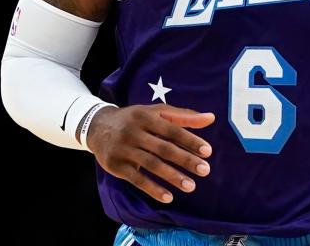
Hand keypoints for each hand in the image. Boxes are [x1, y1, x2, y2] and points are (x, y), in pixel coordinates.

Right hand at [85, 104, 214, 203]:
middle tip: (205, 170)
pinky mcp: (116, 166)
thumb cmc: (136, 119)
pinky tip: (168, 197)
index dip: (190, 140)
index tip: (208, 151)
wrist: (97, 126)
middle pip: (163, 148)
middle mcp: (134, 132)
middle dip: (185, 160)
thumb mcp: (157, 112)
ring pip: (151, 164)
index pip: (172, 130)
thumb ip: (184, 116)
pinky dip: (152, 189)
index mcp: (147, 117)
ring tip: (191, 186)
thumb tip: (211, 118)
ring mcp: (124, 149)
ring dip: (172, 176)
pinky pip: (136, 179)